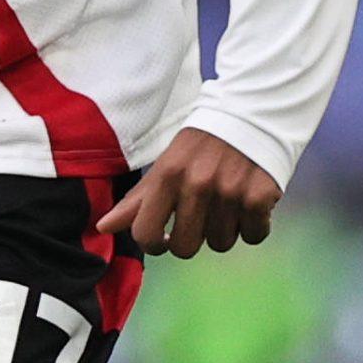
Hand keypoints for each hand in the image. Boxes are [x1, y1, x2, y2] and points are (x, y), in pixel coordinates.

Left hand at [97, 129, 280, 258]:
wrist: (252, 113)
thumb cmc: (201, 146)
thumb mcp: (166, 165)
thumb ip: (137, 200)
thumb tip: (103, 227)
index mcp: (167, 175)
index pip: (146, 235)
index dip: (155, 243)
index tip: (166, 237)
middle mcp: (197, 184)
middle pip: (185, 249)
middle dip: (192, 238)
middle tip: (201, 215)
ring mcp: (230, 191)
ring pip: (221, 244)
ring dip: (225, 228)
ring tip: (227, 199)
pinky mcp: (260, 196)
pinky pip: (254, 236)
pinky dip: (254, 224)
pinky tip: (251, 200)